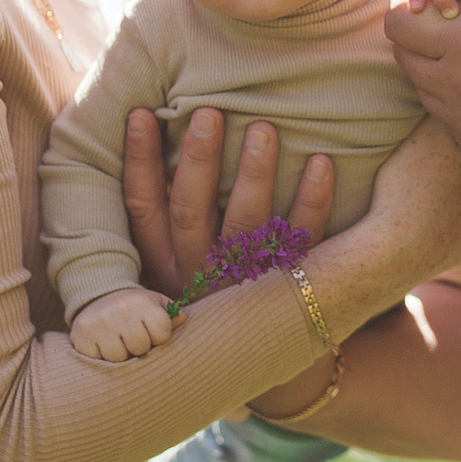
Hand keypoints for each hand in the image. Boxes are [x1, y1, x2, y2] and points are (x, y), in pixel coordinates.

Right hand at [70, 286, 175, 362]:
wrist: (98, 295)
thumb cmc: (135, 307)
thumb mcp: (156, 304)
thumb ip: (173, 315)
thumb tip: (181, 321)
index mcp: (143, 302)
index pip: (162, 335)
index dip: (158, 337)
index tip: (151, 331)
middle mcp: (121, 310)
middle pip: (140, 348)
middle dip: (139, 347)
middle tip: (131, 337)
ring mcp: (99, 323)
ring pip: (118, 357)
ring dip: (120, 354)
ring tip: (117, 340)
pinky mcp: (81, 335)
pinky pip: (98, 360)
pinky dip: (101, 356)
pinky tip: (102, 343)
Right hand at [121, 107, 336, 297]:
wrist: (257, 348)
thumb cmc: (207, 283)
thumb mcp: (171, 258)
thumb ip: (163, 211)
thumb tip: (155, 136)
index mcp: (163, 262)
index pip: (143, 208)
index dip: (140, 161)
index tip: (143, 113)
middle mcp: (199, 273)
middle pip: (192, 212)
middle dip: (199, 160)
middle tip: (208, 112)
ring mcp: (245, 282)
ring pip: (246, 225)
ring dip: (254, 174)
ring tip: (263, 129)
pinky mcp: (292, 284)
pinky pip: (304, 240)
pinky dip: (313, 200)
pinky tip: (320, 162)